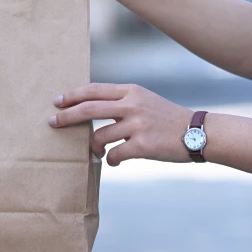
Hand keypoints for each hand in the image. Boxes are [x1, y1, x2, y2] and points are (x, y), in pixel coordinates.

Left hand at [49, 83, 193, 165]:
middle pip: (88, 109)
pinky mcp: (143, 145)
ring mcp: (137, 125)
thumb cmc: (167, 118)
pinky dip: (111, 160)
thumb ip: (121, 101)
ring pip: (99, 136)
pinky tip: (115, 162)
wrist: (199, 132)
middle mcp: (132, 105)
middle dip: (66, 117)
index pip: (93, 90)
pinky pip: (115, 155)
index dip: (72, 95)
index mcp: (130, 91)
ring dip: (93, 147)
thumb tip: (88, 107)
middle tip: (53, 123)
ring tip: (97, 151)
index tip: (56, 102)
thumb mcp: (144, 99)